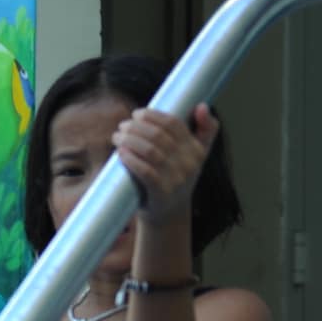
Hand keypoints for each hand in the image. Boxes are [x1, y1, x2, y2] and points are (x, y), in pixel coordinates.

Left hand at [114, 105, 217, 224]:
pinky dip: (131, 159)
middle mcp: (189, 163)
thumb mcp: (195, 156)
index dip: (153, 115)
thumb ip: (204, 131)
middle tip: (122, 126)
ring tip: (117, 137)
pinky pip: (145, 172)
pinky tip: (120, 153)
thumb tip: (201, 105)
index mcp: (197, 150)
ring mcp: (176, 179)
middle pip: (159, 135)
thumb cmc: (176, 178)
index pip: (174, 124)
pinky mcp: (162, 192)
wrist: (169, 215)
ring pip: (150, 151)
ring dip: (129, 140)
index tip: (136, 113)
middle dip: (136, 126)